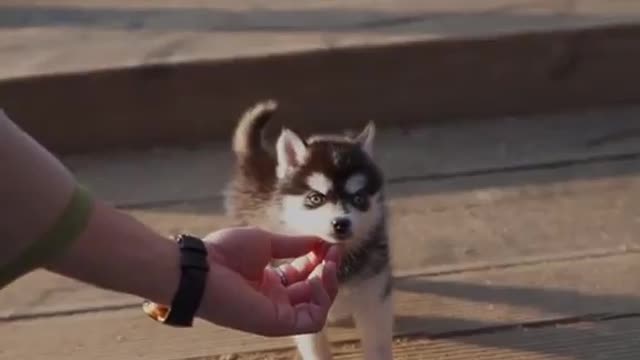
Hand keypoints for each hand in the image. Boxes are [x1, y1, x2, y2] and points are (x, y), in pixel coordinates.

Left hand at [197, 227, 339, 336]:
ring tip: (328, 265)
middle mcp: (276, 299)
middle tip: (334, 251)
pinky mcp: (278, 324)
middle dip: (328, 269)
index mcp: (270, 281)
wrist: (203, 268)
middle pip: (313, 290)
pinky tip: (316, 280)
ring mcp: (277, 313)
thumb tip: (320, 241)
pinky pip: (311, 320)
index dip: (320, 259)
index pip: (304, 274)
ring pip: (317, 308)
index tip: (330, 243)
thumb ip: (294, 245)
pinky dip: (321, 301)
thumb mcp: (266, 242)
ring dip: (328, 285)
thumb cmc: (225, 252)